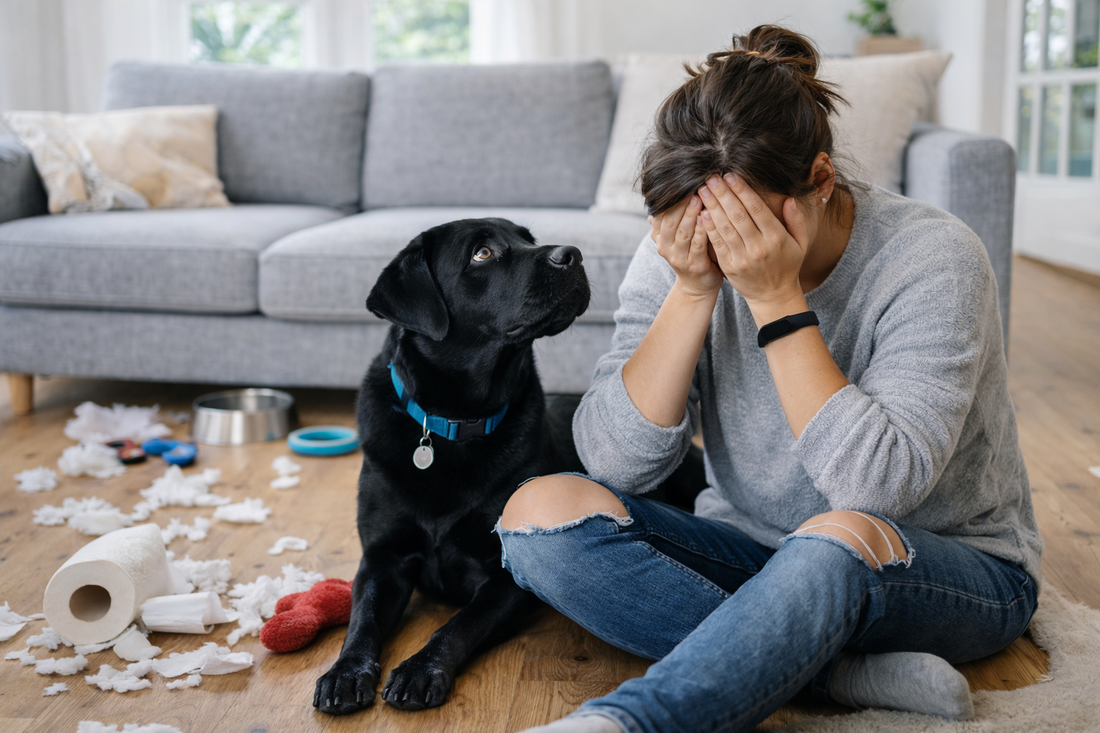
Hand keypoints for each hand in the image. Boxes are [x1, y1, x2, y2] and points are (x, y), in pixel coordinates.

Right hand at [649, 194, 723, 297]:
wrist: (698, 285)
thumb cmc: (691, 253)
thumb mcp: (678, 234)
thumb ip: (674, 216)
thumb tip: (660, 192)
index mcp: (660, 236)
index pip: (661, 214)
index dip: (671, 199)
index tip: (681, 183)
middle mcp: (665, 247)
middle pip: (670, 221)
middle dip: (681, 204)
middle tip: (692, 187)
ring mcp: (679, 258)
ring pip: (683, 232)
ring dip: (691, 214)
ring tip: (700, 198)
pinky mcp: (694, 265)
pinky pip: (698, 246)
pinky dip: (702, 231)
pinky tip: (709, 218)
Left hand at [698, 174, 809, 319]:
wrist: (773, 296)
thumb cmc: (787, 265)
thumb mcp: (800, 243)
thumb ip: (796, 220)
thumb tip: (788, 199)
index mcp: (776, 237)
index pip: (756, 209)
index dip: (742, 191)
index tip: (730, 176)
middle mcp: (759, 247)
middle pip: (738, 215)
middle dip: (723, 194)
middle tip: (712, 178)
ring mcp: (743, 258)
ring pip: (725, 228)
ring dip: (712, 207)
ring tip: (704, 190)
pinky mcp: (730, 267)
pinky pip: (718, 244)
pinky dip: (709, 228)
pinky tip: (702, 213)